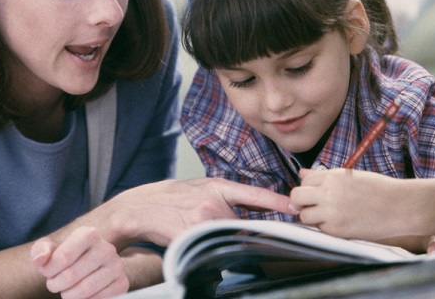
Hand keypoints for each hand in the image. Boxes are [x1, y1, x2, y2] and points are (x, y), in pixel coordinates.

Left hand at [30, 226, 128, 297]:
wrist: (89, 264)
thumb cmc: (65, 256)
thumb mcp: (50, 248)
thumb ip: (41, 250)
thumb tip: (40, 260)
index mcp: (89, 234)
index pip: (63, 257)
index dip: (48, 270)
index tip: (46, 271)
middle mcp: (106, 248)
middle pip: (71, 276)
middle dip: (56, 284)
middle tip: (54, 284)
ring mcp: (117, 266)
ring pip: (85, 290)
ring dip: (68, 295)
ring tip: (65, 290)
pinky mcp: (122, 283)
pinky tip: (80, 295)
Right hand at [114, 177, 296, 246]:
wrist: (139, 208)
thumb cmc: (170, 199)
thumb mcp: (200, 189)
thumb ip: (225, 198)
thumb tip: (252, 213)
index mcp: (217, 186)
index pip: (254, 195)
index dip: (277, 201)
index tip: (294, 207)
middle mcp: (213, 201)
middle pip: (242, 225)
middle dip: (238, 233)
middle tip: (222, 233)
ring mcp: (203, 218)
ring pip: (227, 237)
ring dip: (220, 241)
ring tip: (198, 233)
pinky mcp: (192, 234)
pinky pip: (211, 247)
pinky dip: (206, 249)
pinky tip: (191, 241)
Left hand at [290, 168, 404, 239]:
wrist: (402, 206)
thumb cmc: (379, 189)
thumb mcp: (351, 177)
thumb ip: (325, 176)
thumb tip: (302, 173)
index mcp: (333, 176)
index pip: (304, 181)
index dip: (308, 188)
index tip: (313, 194)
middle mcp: (328, 193)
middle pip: (296, 196)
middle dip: (300, 202)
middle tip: (310, 206)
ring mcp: (331, 212)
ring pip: (304, 216)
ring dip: (311, 216)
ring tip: (328, 216)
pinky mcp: (337, 230)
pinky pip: (319, 229)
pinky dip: (325, 228)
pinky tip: (341, 224)